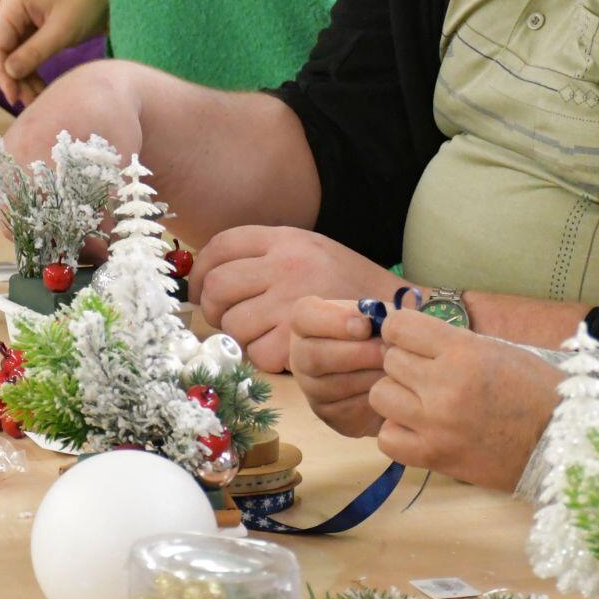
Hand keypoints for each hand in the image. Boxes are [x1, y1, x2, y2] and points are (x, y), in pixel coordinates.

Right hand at [0, 0, 109, 106]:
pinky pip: (27, 57)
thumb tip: (9, 74)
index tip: (13, 96)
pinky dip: (32, 74)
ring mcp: (22, 23)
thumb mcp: (62, 31)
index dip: (1, 72)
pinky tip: (40, 91)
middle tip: (26, 103)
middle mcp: (12, 12)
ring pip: (14, 58)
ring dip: (23, 80)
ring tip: (36, 102)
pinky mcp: (35, 33)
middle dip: (13, 79)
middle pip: (3, 53)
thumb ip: (34, 52)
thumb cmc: (87, 3)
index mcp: (12, 5)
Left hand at [190, 227, 400, 372]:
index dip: (200, 272)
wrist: (400, 315)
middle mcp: (286, 264)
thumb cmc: (352, 288)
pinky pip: (258, 353)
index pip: (222, 247)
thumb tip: (208, 279)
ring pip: (234, 325)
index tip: (199, 292)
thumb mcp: (313, 251)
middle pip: (217, 288)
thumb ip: (268, 257)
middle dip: (214, 311)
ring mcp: (292, 300)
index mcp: (287, 239)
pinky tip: (286, 352)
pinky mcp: (299, 337)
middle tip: (228, 321)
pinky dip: (266, 359)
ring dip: (243, 338)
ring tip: (266, 336)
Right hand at [289, 297, 386, 437]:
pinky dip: (377, 399)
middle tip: (388, 351)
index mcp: (306, 323)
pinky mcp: (331, 417)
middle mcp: (300, 357)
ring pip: (336, 386)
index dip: (334, 322)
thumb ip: (377, 315)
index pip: (304, 317)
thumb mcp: (378, 315)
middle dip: (357, 354)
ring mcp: (312, 390)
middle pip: (315, 356)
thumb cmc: (378, 333)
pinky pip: (352, 409)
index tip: (366, 326)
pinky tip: (393, 388)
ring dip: (371, 377)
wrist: (385, 371)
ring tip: (397, 369)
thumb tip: (382, 326)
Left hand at [367, 309, 560, 489]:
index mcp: (464, 351)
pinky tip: (420, 429)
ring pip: (381, 396)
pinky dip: (398, 432)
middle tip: (427, 375)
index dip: (401, 332)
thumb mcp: (498, 350)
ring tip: (422, 403)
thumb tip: (412, 339)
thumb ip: (453, 343)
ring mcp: (435, 423)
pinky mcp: (433, 456)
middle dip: (405, 365)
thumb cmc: (536, 390)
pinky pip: (386, 438)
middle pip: (390, 361)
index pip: (399, 327)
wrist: (561, 442)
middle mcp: (444, 385)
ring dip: (398, 397)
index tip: (412, 342)